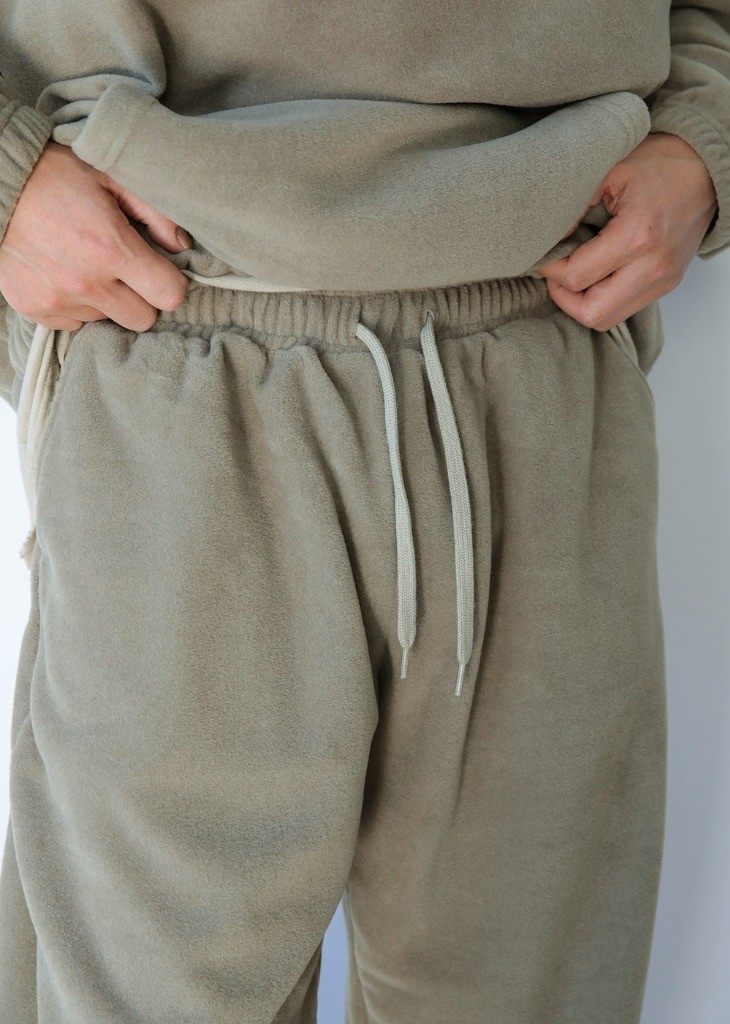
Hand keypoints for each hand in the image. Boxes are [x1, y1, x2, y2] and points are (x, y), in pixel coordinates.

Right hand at [0, 140, 192, 331]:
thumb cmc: (55, 175)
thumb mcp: (111, 177)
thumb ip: (155, 213)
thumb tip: (181, 246)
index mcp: (111, 249)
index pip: (169, 296)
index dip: (170, 284)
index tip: (161, 272)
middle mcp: (86, 283)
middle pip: (142, 319)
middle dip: (141, 297)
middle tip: (125, 271)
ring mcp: (58, 300)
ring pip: (106, 319)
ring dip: (105, 299)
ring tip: (85, 264)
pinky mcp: (34, 308)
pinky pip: (73, 323)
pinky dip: (74, 305)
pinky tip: (63, 273)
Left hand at [533, 132, 718, 330]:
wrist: (706, 167)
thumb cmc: (660, 164)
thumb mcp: (609, 171)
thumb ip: (574, 205)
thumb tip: (546, 236)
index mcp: (637, 237)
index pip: (576, 277)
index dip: (550, 269)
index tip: (543, 254)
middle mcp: (652, 267)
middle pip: (592, 314)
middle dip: (564, 297)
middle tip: (556, 273)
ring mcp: (663, 279)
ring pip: (608, 318)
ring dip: (583, 302)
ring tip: (574, 275)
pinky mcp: (667, 283)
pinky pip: (625, 308)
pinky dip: (604, 298)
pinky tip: (596, 274)